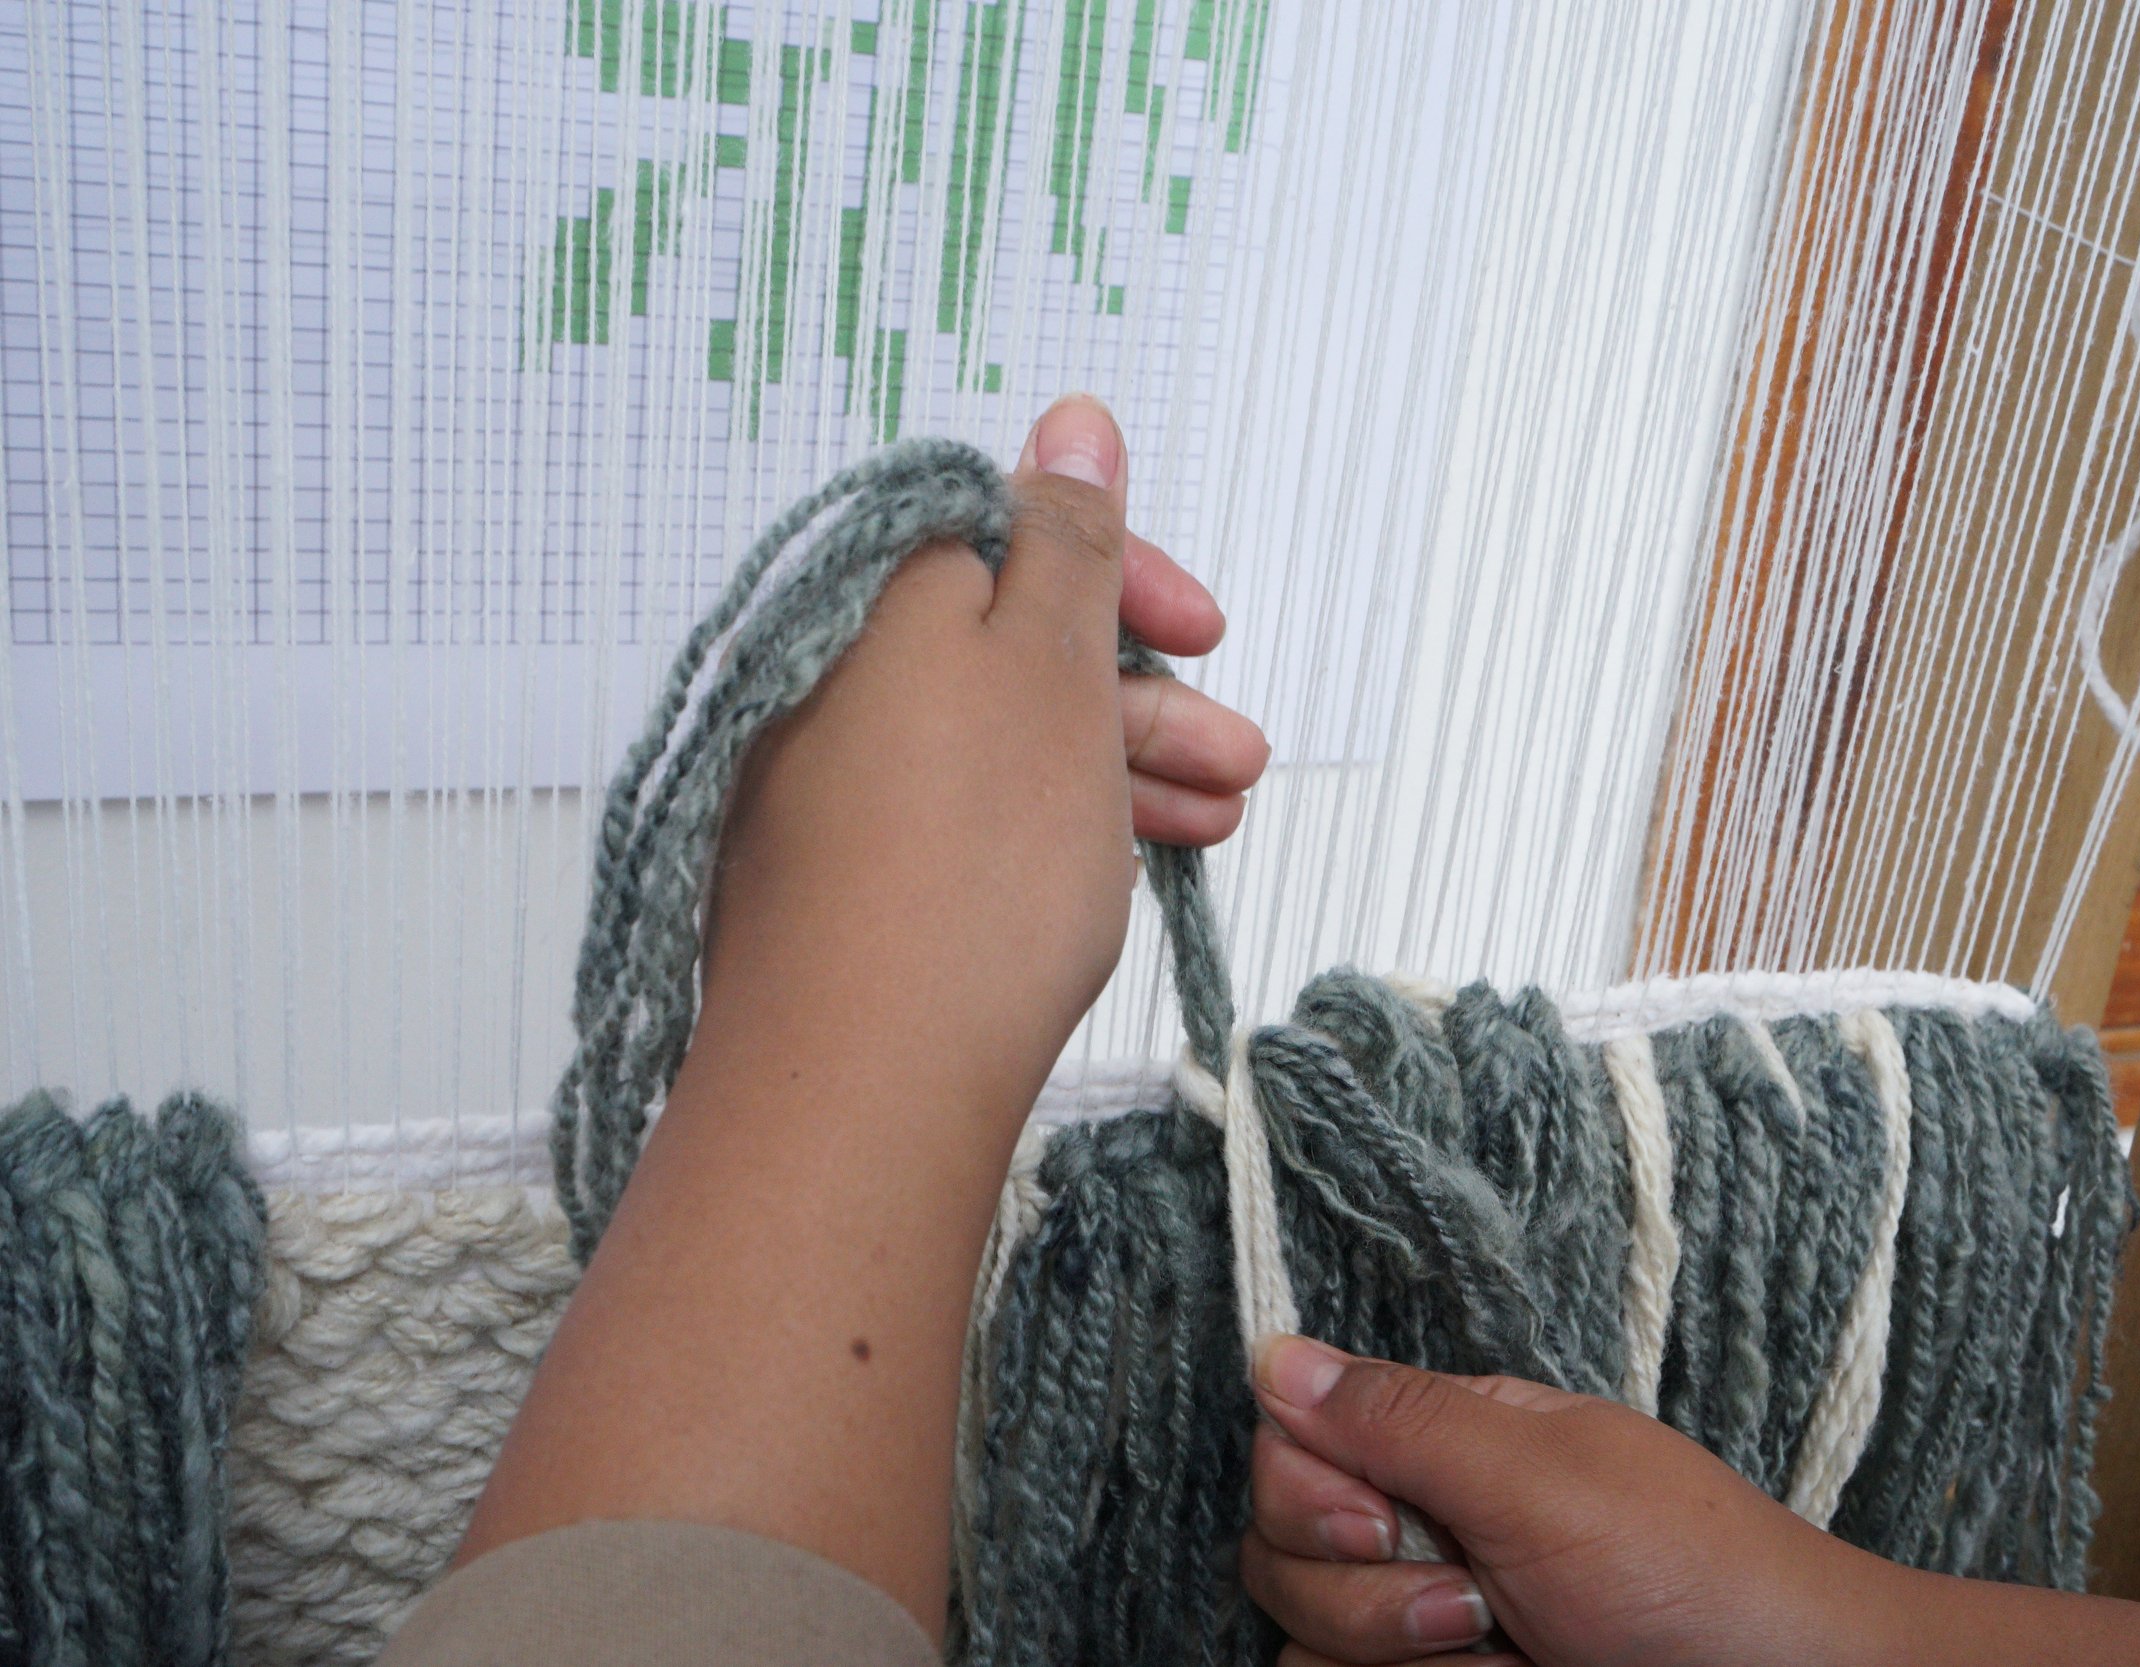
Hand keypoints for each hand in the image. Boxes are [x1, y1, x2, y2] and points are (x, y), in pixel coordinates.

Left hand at [461, 398, 1267, 1631]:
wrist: (862, 1083)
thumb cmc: (974, 863)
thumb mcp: (1051, 668)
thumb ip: (1071, 539)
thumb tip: (1070, 417)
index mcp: (880, 604)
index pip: (1012, 538)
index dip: (1125, 577)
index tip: (1206, 632)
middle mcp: (835, 682)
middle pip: (1014, 650)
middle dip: (1142, 700)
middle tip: (1236, 763)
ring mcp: (825, 791)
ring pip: (998, 747)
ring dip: (1119, 775)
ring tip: (1210, 831)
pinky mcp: (835, 887)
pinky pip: (959, 823)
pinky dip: (1048, 834)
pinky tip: (1113, 876)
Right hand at [1241, 1337, 2139, 1666]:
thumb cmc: (1693, 1582)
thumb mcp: (1540, 1479)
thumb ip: (1400, 1420)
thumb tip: (1271, 1352)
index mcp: (1452, 1439)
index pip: (1295, 1440)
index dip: (1314, 1491)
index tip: (1390, 1523)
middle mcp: (1429, 1520)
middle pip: (1282, 1542)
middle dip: (1359, 1587)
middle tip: (1473, 1602)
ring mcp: (1431, 1617)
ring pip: (1305, 1631)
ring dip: (1384, 1648)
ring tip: (1497, 1649)